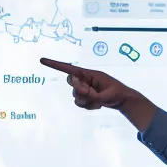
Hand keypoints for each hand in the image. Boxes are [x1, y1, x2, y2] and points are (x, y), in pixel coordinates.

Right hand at [39, 58, 155, 130]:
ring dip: (86, 101)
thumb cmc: (116, 93)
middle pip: (71, 84)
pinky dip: (89, 106)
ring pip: (75, 97)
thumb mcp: (104, 94)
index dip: (55, 64)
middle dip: (80, 91)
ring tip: (100, 102)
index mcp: (89, 74)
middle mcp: (85, 80)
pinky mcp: (86, 97)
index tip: (42, 60)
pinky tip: (99, 105)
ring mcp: (85, 89)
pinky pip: (80, 104)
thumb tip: (77, 90)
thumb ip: (89, 94)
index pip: (69, 69)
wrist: (123, 100)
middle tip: (92, 94)